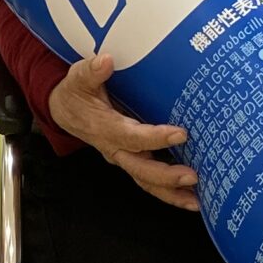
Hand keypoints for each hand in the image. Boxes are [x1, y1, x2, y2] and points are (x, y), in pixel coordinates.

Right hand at [47, 54, 199, 211]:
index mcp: (104, 129)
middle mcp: (115, 148)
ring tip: (197, 201)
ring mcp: (124, 157)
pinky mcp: (133, 159)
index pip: (131, 136)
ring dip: (171, 193)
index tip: (180, 134)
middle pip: (140, 169)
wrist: (64, 110)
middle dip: (166, 176)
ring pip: (147, 181)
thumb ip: (91, 71)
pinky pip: (151, 179)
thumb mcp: (78, 78)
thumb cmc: (75, 93)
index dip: (155, 138)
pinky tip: (192, 196)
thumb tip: (106, 61)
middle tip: (193, 176)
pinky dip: (170, 191)